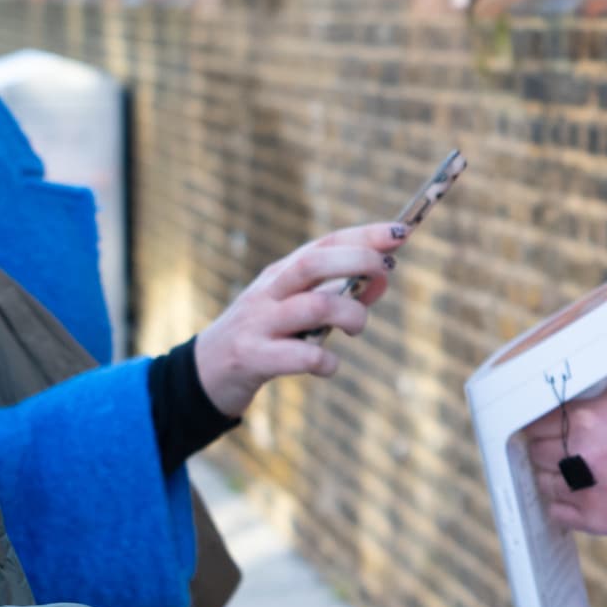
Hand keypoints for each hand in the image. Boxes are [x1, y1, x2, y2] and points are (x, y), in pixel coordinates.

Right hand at [191, 222, 404, 416]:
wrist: (205, 374)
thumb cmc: (263, 336)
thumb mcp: (295, 309)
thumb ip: (336, 294)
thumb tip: (381, 279)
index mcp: (281, 275)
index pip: (324, 243)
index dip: (363, 235)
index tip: (400, 232)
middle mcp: (269, 292)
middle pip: (313, 263)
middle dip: (357, 260)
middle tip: (385, 272)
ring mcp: (259, 323)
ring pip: (312, 306)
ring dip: (350, 314)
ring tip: (356, 327)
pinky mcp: (253, 358)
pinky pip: (300, 356)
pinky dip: (326, 362)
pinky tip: (329, 367)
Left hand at [526, 356, 606, 541]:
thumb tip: (604, 360)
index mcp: (585, 419)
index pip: (534, 422)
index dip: (541, 421)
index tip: (549, 422)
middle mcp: (577, 457)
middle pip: (536, 453)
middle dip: (548, 446)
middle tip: (565, 443)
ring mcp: (586, 492)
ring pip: (544, 483)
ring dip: (555, 475)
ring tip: (574, 469)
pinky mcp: (598, 519)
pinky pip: (559, 513)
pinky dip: (565, 504)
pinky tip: (579, 493)